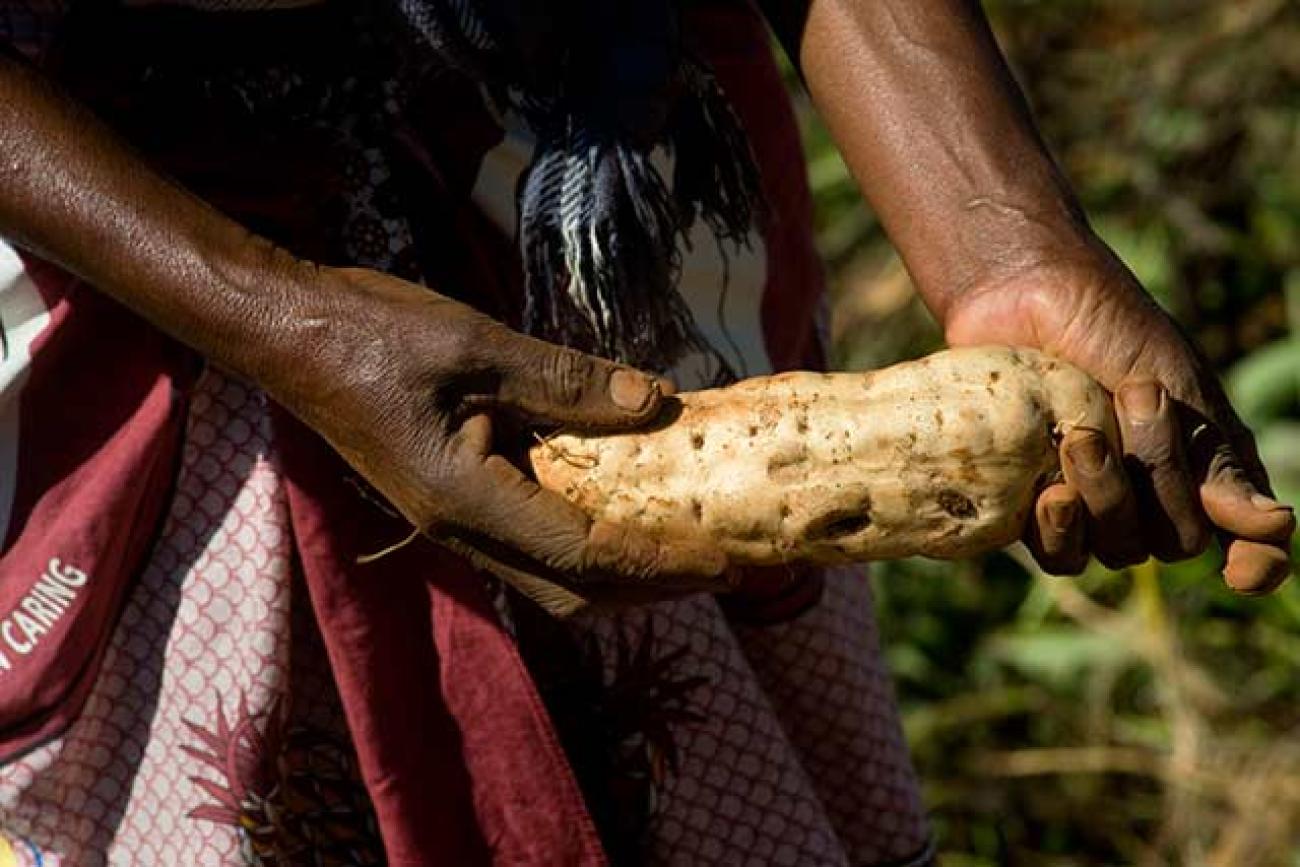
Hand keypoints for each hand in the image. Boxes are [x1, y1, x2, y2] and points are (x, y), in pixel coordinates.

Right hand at [278, 267, 729, 615]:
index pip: (584, 555)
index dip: (659, 562)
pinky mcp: (453, 501)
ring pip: (551, 574)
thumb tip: (654, 402)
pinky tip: (622, 501)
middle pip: (572, 589)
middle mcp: (461, 530)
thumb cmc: (370, 334)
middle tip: (718, 562)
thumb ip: (567, 381)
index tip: (722, 560)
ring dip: (619, 568)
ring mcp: (454, 521)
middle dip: (649, 585)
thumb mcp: (476, 345)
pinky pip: (532, 539)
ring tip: (682, 542)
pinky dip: (586, 535)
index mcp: (466, 502)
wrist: (289, 334)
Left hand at [945, 248, 1295, 592]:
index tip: (1244, 572)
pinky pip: (1057, 554)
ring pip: (1116, 549)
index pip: (1248, 541)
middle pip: (1174, 540)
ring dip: (1105, 498)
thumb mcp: (1174, 384)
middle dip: (1159, 474)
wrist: (1022, 294)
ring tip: (1079, 435)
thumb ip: (1213, 461)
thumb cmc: (1110, 328)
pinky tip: (1049, 492)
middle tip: (1134, 396)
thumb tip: (1272, 528)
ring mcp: (1092, 504)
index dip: (1255, 564)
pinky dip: (1058, 528)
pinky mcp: (1033, 504)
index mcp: (1203, 466)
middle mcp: (1152, 496)